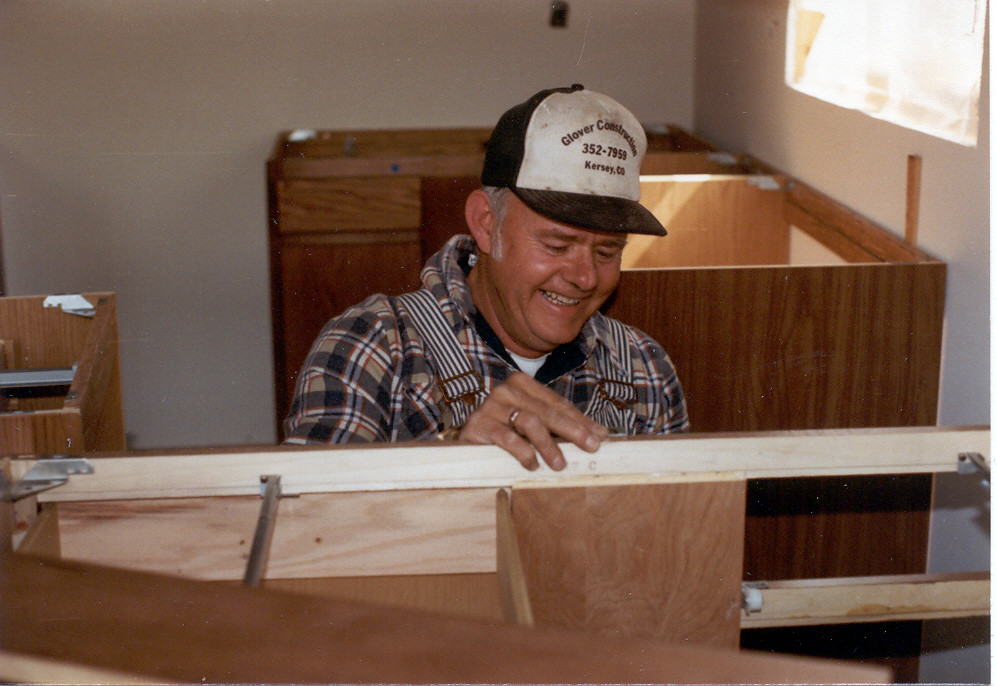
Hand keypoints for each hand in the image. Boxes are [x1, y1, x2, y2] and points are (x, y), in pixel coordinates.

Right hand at [458, 372, 608, 470]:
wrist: (463, 445)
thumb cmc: (503, 434)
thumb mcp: (531, 426)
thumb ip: (557, 426)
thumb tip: (597, 435)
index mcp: (521, 384)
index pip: (557, 403)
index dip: (581, 420)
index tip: (600, 435)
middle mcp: (505, 390)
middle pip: (547, 411)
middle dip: (573, 430)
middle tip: (591, 446)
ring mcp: (490, 406)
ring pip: (530, 421)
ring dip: (549, 444)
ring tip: (560, 464)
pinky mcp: (478, 425)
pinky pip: (507, 438)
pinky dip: (523, 452)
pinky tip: (532, 464)